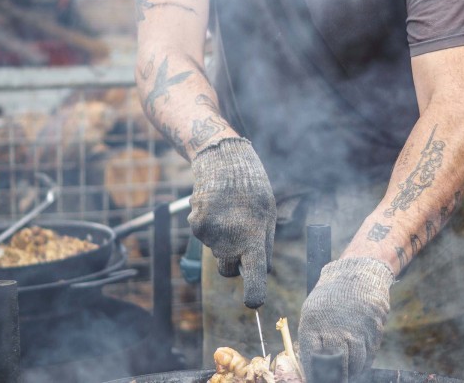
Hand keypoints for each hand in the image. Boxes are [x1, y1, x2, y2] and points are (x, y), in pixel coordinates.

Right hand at [187, 137, 275, 307]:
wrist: (223, 159)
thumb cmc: (252, 188)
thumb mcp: (268, 214)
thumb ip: (263, 244)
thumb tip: (259, 269)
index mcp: (253, 237)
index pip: (254, 274)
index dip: (255, 292)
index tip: (255, 303)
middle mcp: (229, 240)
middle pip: (228, 270)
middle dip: (233, 261)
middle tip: (240, 233)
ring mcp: (209, 234)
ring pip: (216, 250)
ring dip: (223, 237)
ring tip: (230, 210)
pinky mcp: (195, 225)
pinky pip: (205, 236)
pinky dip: (210, 226)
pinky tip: (216, 206)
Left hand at [299, 258, 393, 380]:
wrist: (358, 273)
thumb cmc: (331, 296)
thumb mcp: (313, 311)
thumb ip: (312, 337)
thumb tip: (312, 365)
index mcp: (313, 324)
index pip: (311, 360)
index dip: (314, 373)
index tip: (316, 378)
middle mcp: (335, 330)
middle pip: (334, 367)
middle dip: (333, 377)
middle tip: (333, 378)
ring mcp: (356, 331)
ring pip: (354, 365)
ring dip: (351, 372)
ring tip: (347, 372)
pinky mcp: (373, 331)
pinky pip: (368, 356)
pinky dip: (363, 363)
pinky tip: (358, 363)